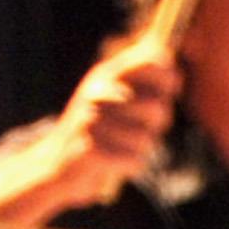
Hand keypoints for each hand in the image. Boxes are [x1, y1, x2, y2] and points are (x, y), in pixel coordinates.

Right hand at [42, 36, 181, 204]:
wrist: (54, 165)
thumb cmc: (95, 132)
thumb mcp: (112, 97)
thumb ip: (141, 83)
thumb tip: (175, 73)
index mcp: (105, 75)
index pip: (153, 62)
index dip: (169, 78)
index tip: (170, 89)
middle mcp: (98, 93)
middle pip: (157, 107)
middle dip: (158, 124)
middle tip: (143, 128)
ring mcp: (91, 121)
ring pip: (146, 139)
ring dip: (140, 149)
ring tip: (122, 147)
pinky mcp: (90, 151)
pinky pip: (133, 161)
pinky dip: (129, 166)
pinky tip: (113, 164)